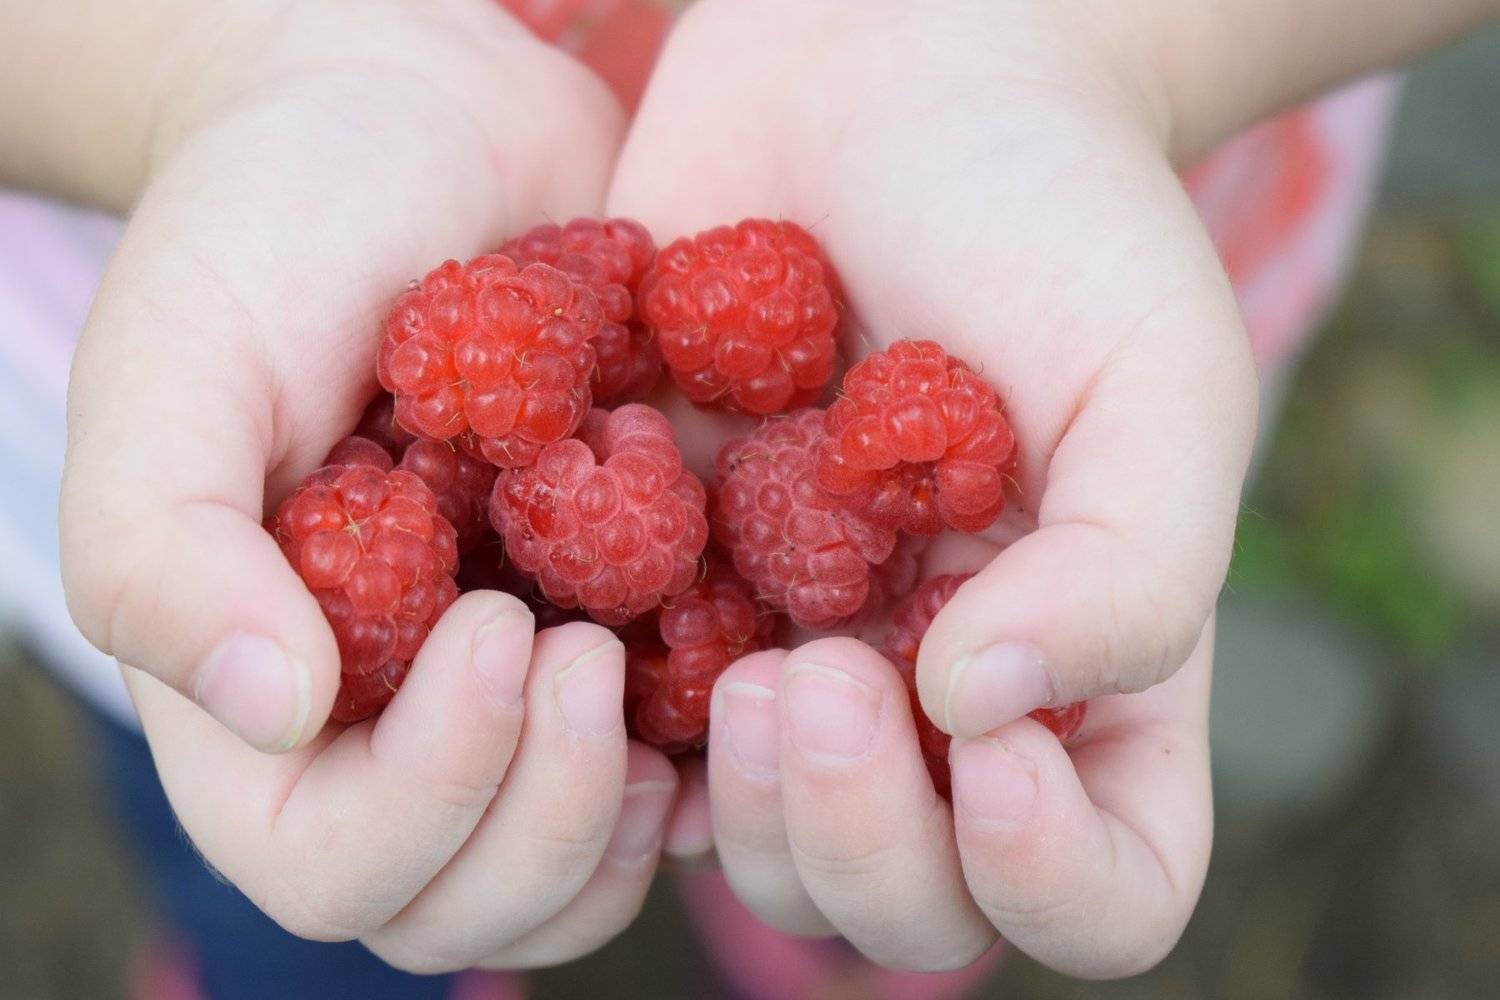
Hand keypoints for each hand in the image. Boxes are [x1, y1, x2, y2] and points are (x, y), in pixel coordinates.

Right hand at [59, 0, 670, 969]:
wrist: (432, 123)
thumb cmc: (283, 223)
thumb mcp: (182, 359)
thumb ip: (168, 542)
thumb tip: (269, 709)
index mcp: (269, 682)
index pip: (328, 863)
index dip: (424, 795)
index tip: (498, 623)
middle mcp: (387, 714)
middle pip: (461, 904)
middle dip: (546, 814)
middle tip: (590, 658)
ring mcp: (510, 685)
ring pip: (576, 871)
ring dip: (632, 810)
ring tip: (671, 670)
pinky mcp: (620, 625)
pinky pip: (681, 766)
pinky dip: (720, 750)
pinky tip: (745, 669)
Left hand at [609, 0, 1254, 975]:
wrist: (883, 75)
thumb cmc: (1053, 213)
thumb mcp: (1154, 379)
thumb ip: (1125, 574)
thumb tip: (980, 717)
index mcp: (1085, 671)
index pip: (1103, 891)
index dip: (1048, 873)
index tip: (986, 735)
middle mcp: (940, 695)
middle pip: (907, 908)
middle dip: (855, 834)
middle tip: (815, 676)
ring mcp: (798, 651)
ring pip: (758, 855)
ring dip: (740, 804)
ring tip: (739, 659)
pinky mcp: (668, 587)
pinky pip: (628, 730)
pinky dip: (612, 723)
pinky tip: (606, 631)